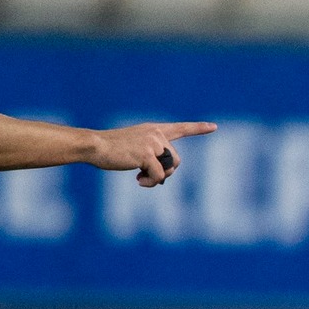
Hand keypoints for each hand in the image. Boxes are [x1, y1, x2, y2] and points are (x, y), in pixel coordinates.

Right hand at [88, 121, 215, 186]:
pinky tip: (138, 180)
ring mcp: (152, 143)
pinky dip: (151, 182)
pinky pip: (159, 175)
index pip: (180, 128)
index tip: (214, 127)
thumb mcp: (135, 148)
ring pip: (169, 168)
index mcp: (154, 130)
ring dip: (158, 177)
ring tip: (141, 177)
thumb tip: (163, 177)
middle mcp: (156, 134)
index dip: (198, 128)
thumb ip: (152, 156)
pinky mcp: (147, 154)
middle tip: (146, 175)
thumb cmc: (111, 150)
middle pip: (176, 159)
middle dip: (166, 171)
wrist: (95, 146)